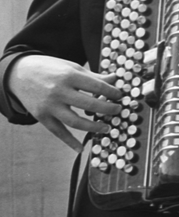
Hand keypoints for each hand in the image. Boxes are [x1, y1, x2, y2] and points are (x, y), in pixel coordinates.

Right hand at [6, 54, 123, 151]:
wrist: (20, 74)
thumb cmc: (51, 69)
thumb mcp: (72, 68)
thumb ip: (94, 76)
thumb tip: (116, 79)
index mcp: (69, 76)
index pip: (97, 86)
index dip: (112, 92)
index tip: (121, 97)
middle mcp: (59, 91)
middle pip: (89, 104)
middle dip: (107, 109)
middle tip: (118, 111)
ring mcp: (49, 106)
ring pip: (75, 121)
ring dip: (93, 127)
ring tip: (107, 128)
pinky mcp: (42, 116)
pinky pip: (58, 131)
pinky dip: (69, 141)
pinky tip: (80, 149)